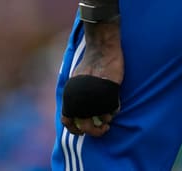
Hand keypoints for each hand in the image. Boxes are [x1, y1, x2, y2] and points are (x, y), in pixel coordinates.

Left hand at [61, 22, 122, 137]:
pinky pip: (111, 112)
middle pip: (85, 127)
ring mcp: (93, 98)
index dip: (75, 130)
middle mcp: (79, 100)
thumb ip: (76, 96)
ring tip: (108, 116)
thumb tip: (77, 114)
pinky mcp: (108, 94)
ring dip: (105, 122)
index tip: (83, 131)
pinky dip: (113, 111)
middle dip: (95, 131)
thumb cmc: (90, 64)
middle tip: (102, 128)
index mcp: (69, 96)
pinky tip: (114, 104)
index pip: (67, 122)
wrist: (101, 49)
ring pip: (100, 122)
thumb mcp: (77, 81)